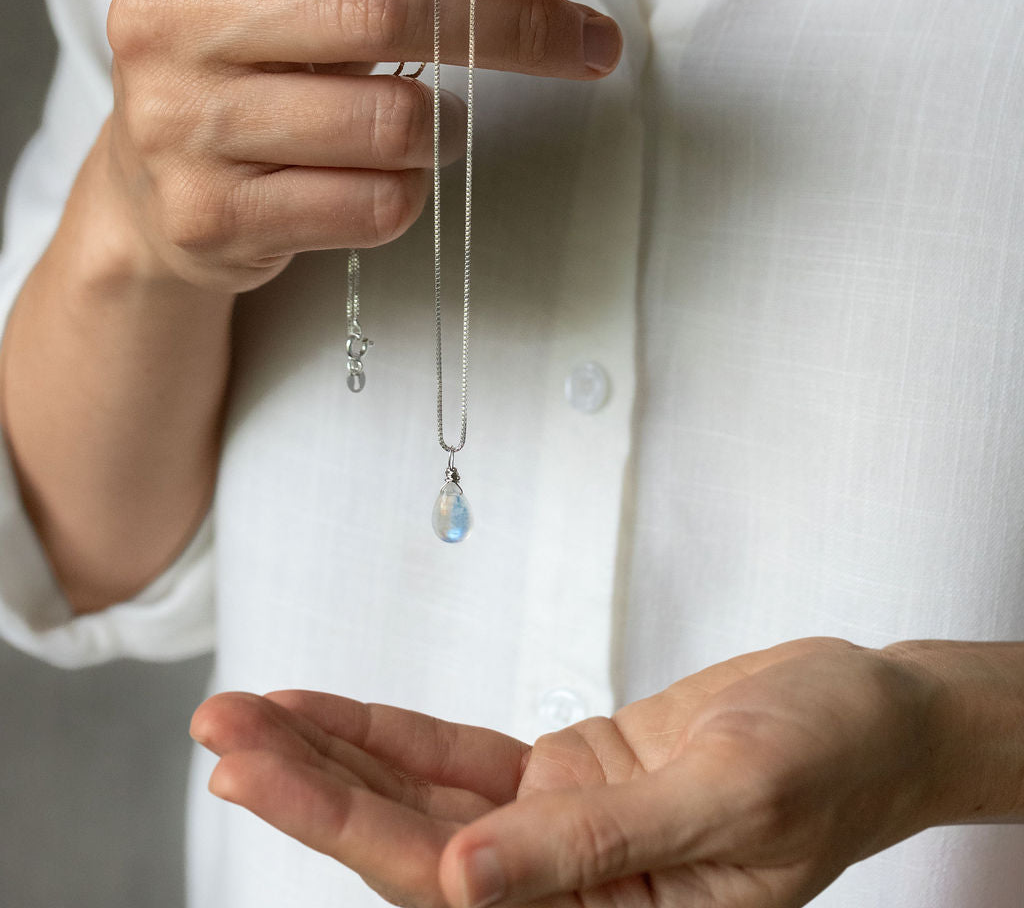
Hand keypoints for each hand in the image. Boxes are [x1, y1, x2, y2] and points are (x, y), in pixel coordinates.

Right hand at [103, 0, 617, 290]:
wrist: (156, 181)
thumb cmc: (255, 47)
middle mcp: (165, 13)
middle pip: (383, 6)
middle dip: (514, 26)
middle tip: (592, 42)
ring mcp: (176, 120)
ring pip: (387, 120)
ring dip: (451, 124)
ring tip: (445, 120)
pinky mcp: (207, 214)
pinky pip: (372, 205)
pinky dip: (413, 191)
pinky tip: (393, 175)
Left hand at [190, 636, 952, 907]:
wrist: (872, 714)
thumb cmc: (830, 760)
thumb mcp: (727, 795)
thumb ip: (595, 843)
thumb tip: (461, 878)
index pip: (448, 887)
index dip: (346, 825)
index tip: (264, 770)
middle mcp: (565, 894)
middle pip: (409, 845)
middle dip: (310, 787)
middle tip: (222, 729)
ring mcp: (556, 835)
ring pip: (420, 800)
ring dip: (333, 755)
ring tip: (246, 712)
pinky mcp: (561, 780)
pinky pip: (458, 758)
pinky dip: (392, 731)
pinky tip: (329, 709)